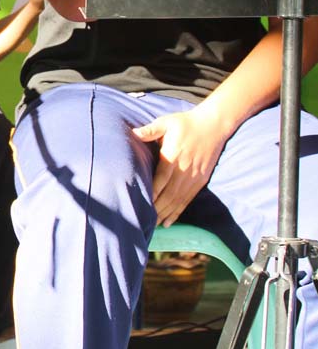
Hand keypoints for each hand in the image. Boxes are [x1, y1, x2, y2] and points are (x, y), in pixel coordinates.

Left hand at [132, 103, 229, 226]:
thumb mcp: (167, 122)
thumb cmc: (186, 123)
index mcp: (173, 156)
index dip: (152, 193)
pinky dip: (178, 212)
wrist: (214, 125)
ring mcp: (194, 177)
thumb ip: (150, 130)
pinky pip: (188, 200)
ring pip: (178, 200)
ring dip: (166, 214)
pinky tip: (169, 222)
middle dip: (157, 209)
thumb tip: (134, 133)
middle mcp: (184, 170)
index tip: (142, 204)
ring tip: (154, 225)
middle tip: (145, 221)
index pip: (161, 180)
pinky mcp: (201, 180)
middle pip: (169, 194)